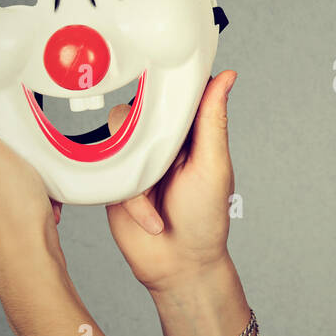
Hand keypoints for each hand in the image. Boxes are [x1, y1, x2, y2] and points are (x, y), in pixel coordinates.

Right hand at [106, 71, 237, 292]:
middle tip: (163, 160)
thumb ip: (213, 120)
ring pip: (118, 137)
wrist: (178, 266)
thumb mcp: (213, 165)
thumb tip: (228, 75)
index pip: (176, 94)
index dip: (169, 82)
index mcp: (190, 133)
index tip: (163, 70)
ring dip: (138, 169)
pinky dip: (131, 198)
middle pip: (139, 109)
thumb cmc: (206, 217)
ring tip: (159, 197)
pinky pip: (108, 171)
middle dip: (146, 131)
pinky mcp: (114, 180)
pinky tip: (150, 219)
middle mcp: (161, 142)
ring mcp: (135, 160)